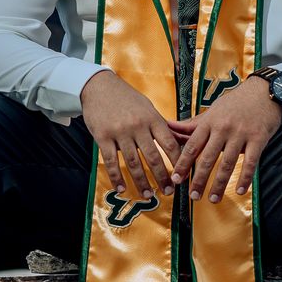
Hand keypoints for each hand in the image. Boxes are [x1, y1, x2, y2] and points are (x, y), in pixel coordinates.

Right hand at [79, 71, 181, 198]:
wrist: (98, 86)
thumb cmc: (126, 98)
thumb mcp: (147, 107)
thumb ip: (159, 125)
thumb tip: (177, 142)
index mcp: (152, 118)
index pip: (169, 144)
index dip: (178, 162)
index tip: (183, 175)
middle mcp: (138, 126)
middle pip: (153, 157)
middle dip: (162, 177)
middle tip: (168, 191)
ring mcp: (120, 132)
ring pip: (133, 163)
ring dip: (141, 182)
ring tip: (148, 195)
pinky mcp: (102, 137)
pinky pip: (111, 162)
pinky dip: (117, 178)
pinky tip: (122, 189)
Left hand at [169, 76, 281, 200]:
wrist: (265, 91)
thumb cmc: (236, 102)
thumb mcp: (213, 110)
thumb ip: (192, 124)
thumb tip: (169, 126)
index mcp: (209, 122)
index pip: (192, 146)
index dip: (183, 164)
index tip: (176, 179)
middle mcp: (223, 128)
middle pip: (208, 158)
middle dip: (199, 179)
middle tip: (193, 196)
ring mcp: (241, 133)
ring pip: (227, 163)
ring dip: (219, 184)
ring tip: (213, 199)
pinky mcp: (258, 138)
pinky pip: (250, 162)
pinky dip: (245, 178)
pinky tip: (240, 191)